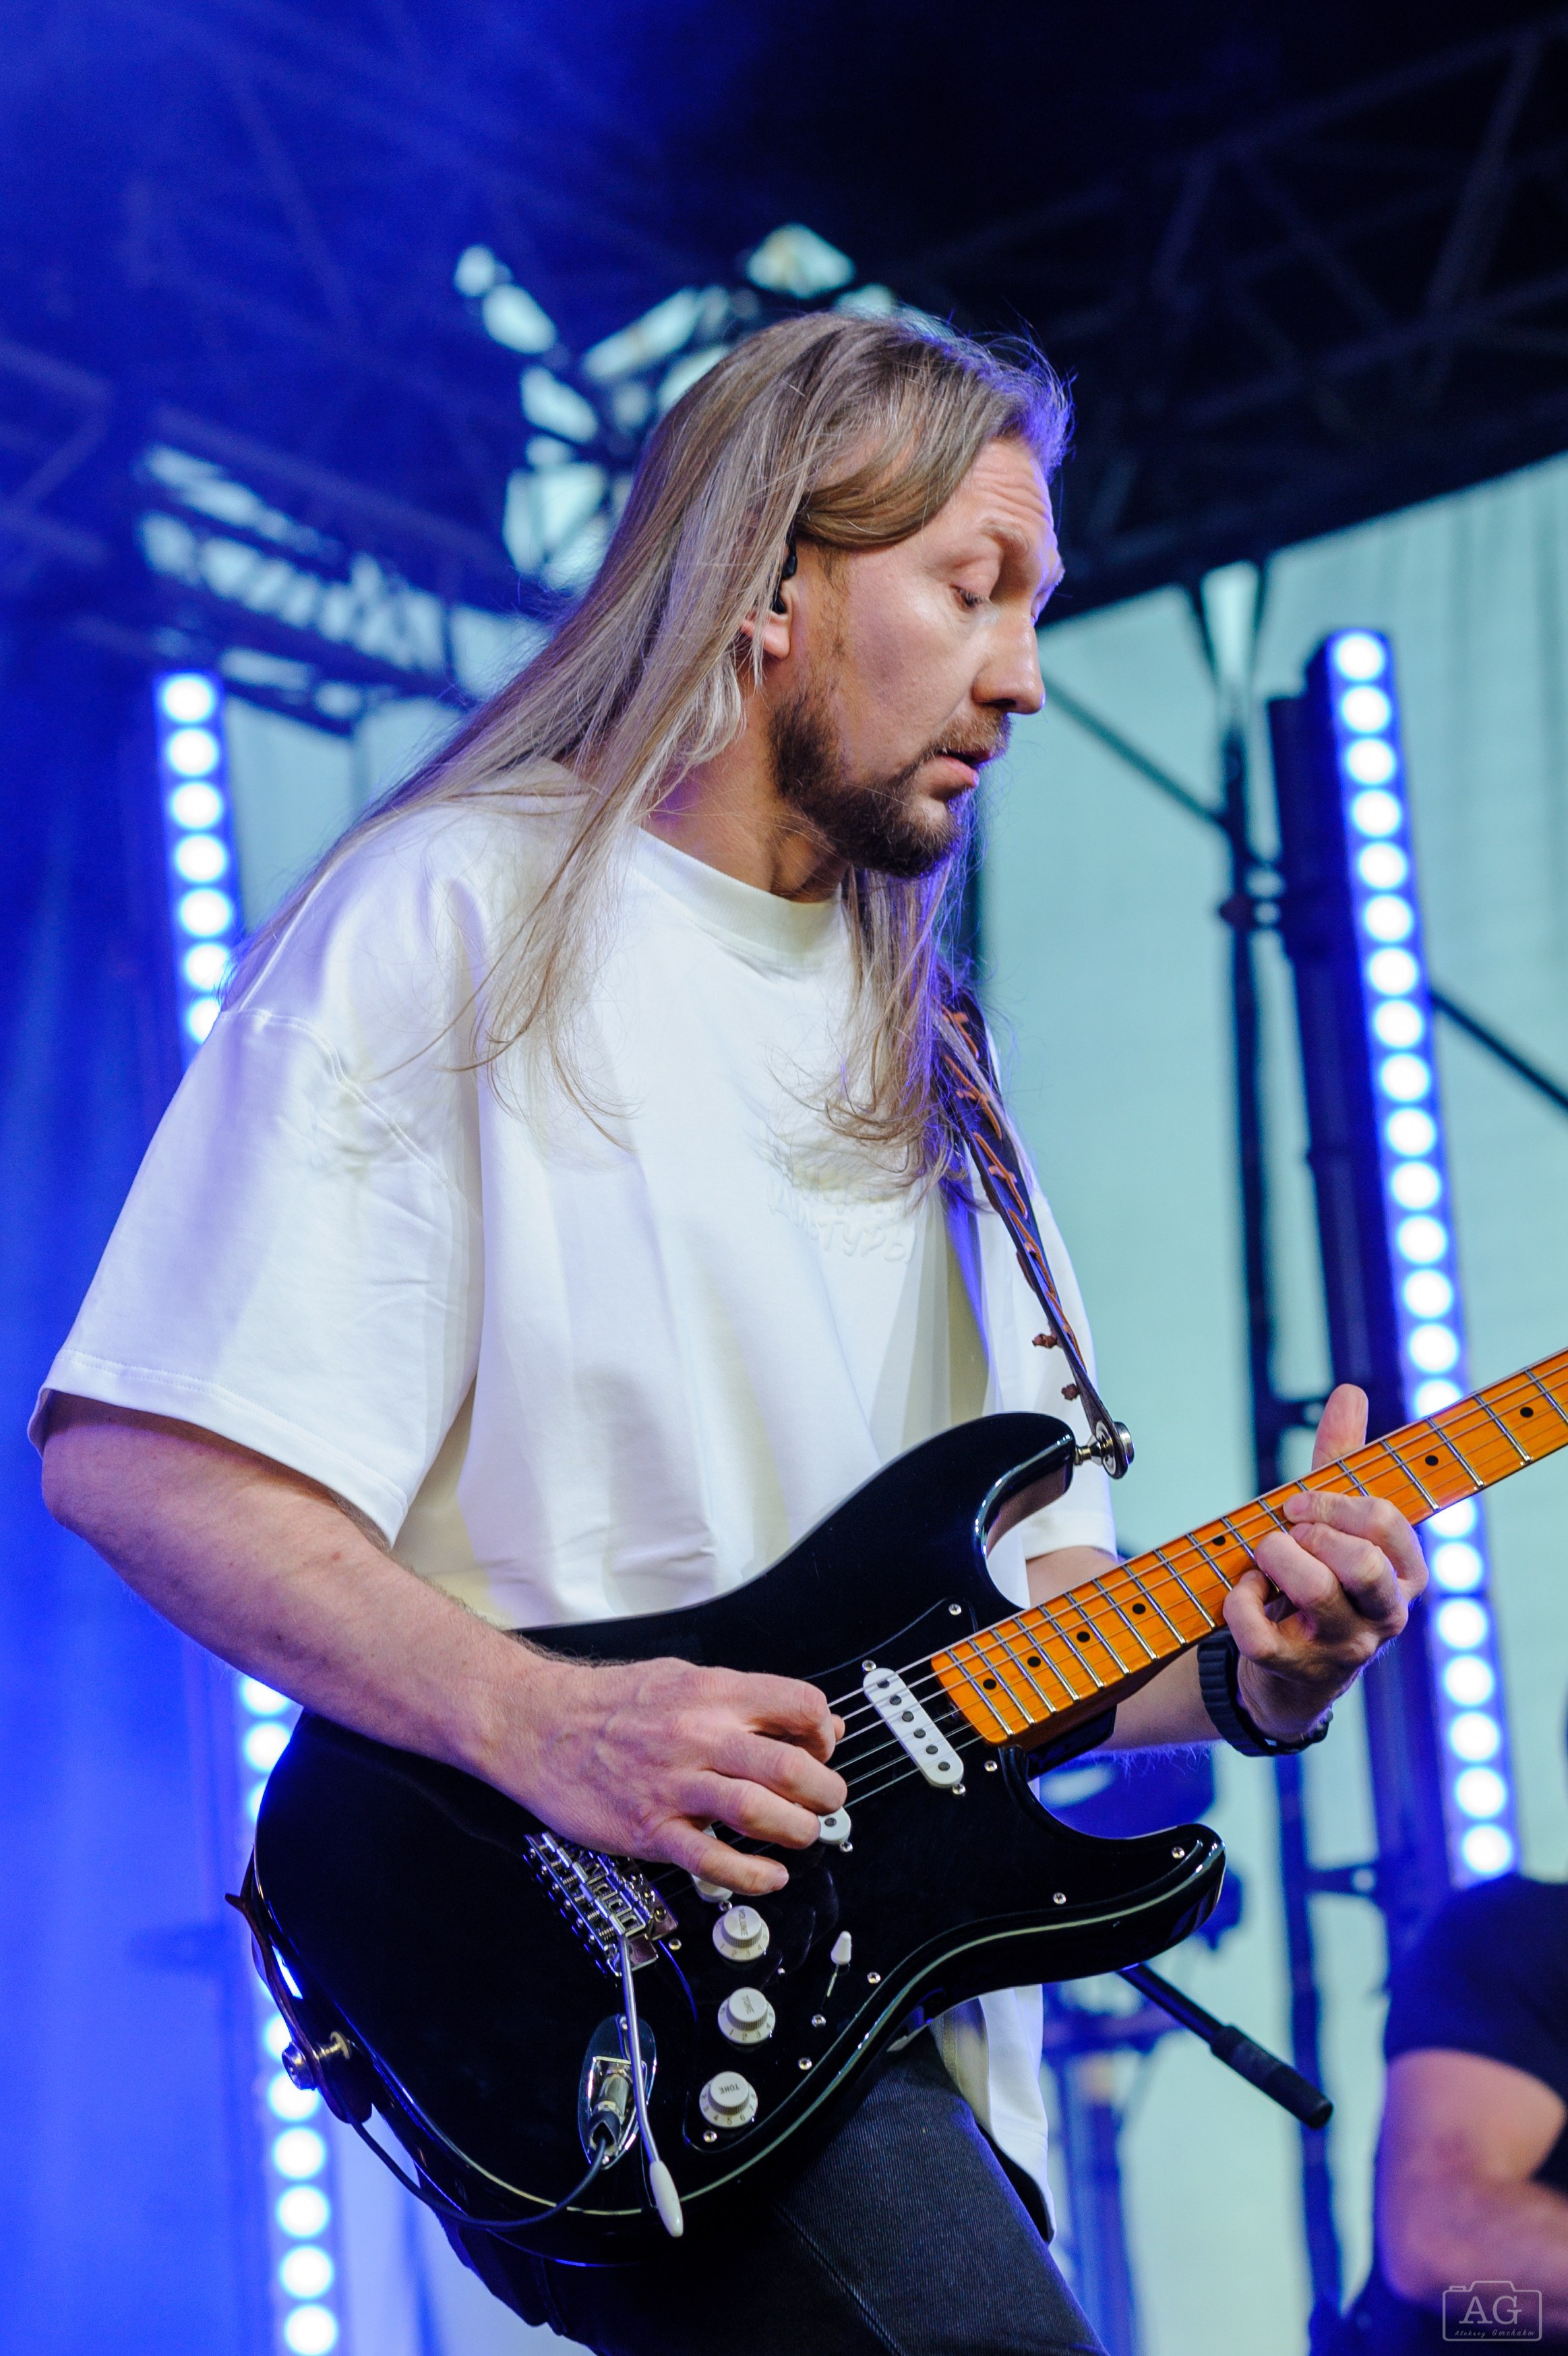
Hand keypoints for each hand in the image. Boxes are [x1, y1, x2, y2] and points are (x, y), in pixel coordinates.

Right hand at [499, 1653, 845, 1896]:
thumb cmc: (606, 1702)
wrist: (534, 1724)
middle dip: (824, 1792)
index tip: (821, 1749)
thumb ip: (745, 1698)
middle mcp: (697, 1735)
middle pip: (789, 1766)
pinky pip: (710, 1860)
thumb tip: (813, 1720)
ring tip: (801, 1835)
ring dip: (796, 1831)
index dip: (824, 1732)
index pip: (799, 1704)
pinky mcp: (648, 1829)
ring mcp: (672, 1784)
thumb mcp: (681, 1677)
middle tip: (825, 1802)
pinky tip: (768, 1876)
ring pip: (757, 1812)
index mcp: (710, 1691)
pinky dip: (750, 1875)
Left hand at [1225, 1384, 1427, 1738]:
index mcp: (1405, 1573)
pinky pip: (1261, 1634)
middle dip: (1315, 1532)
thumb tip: (1350, 1392)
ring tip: (1264, 1556)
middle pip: (1363, 1564)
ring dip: (1276, 1559)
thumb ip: (1343, 1460)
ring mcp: (1343, 1647)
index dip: (1337, 1502)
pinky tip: (1243, 1591)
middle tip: (1286, 1529)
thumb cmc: (1320, 1576)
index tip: (1300, 1501)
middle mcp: (1385, 1615)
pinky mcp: (1295, 1669)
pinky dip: (1239, 1603)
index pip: (1389, 1523)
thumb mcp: (1335, 1520)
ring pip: (1316, 1593)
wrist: (1290, 1668)